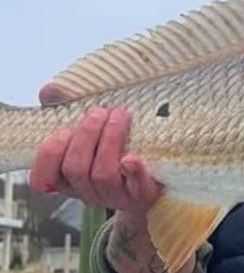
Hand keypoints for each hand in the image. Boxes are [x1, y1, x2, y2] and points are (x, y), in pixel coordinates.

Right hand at [29, 82, 160, 213]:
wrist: (156, 176)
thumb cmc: (114, 149)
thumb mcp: (88, 132)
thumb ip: (65, 111)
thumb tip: (48, 91)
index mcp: (69, 181)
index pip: (43, 179)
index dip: (49, 155)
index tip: (64, 130)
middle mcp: (88, 192)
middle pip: (76, 169)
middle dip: (86, 136)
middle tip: (99, 113)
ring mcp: (115, 196)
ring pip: (102, 174)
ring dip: (110, 140)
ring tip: (119, 115)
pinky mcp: (143, 194)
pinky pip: (137, 187)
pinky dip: (135, 171)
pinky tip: (133, 158)